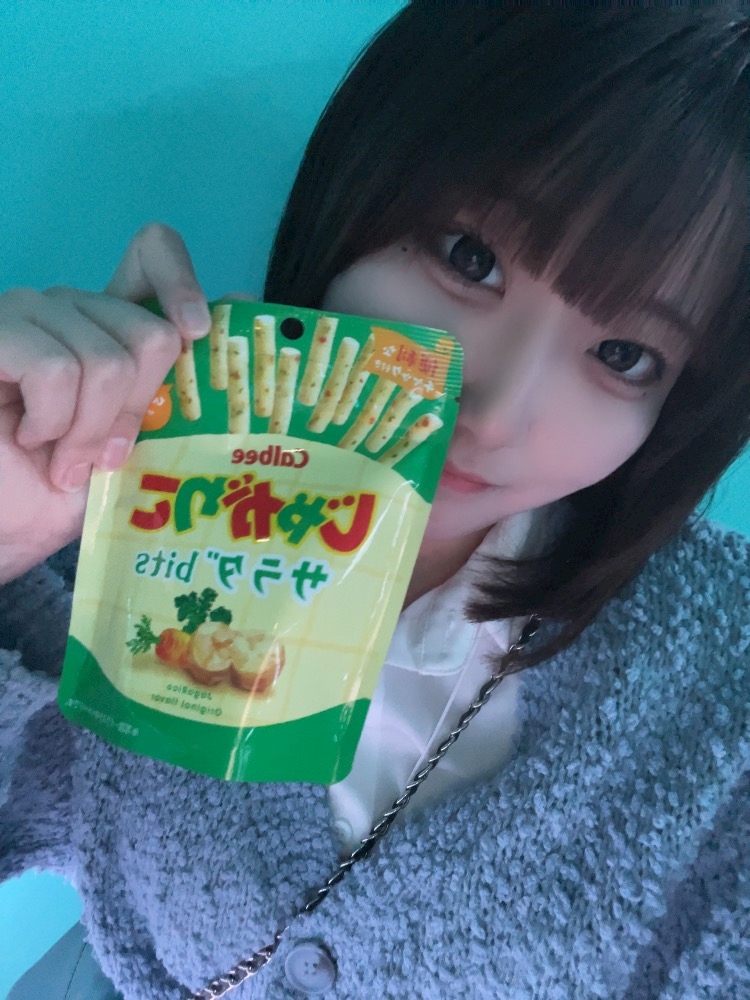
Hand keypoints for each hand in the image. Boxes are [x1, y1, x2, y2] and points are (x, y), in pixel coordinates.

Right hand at [0, 223, 210, 582]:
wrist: (5, 530)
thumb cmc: (67, 494)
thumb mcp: (139, 446)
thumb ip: (178, 393)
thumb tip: (244, 313)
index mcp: (110, 324)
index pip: (151, 251)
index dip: (181, 280)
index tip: (196, 331)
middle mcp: (71, 307)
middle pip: (150, 333)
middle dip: (135, 411)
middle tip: (103, 455)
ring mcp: (28, 313)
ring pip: (105, 360)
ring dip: (88, 431)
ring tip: (63, 460)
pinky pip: (55, 369)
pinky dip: (53, 421)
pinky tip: (29, 438)